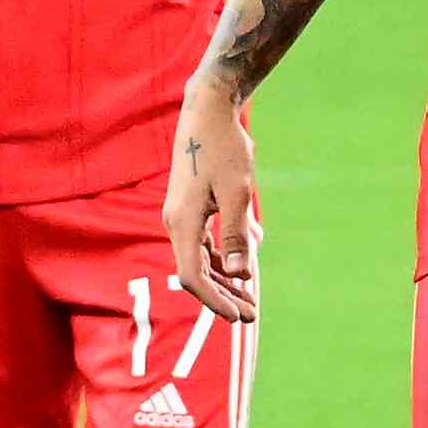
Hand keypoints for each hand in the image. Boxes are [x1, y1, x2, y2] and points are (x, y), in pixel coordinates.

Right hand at [166, 79, 260, 320]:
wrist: (208, 112)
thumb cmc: (224, 148)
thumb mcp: (237, 193)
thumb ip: (236, 235)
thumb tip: (240, 274)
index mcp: (182, 223)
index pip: (194, 277)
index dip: (216, 300)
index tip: (240, 316)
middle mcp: (176, 223)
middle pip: (197, 272)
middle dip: (224, 295)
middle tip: (251, 314)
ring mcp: (181, 215)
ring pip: (201, 258)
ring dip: (225, 278)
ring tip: (249, 297)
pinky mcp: (191, 207)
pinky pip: (204, 242)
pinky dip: (223, 255)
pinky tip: (246, 262)